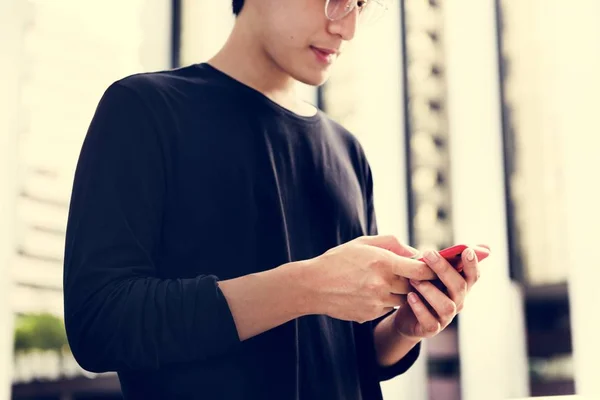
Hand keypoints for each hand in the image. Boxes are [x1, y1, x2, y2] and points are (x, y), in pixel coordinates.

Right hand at [306, 235, 436, 323]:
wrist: (312, 286)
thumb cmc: (338, 260)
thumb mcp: (363, 243)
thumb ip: (392, 244)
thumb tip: (415, 253)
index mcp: (383, 262)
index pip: (421, 270)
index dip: (429, 269)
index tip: (430, 267)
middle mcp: (382, 284)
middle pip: (414, 287)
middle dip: (415, 281)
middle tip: (410, 275)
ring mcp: (376, 302)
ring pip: (402, 300)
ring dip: (400, 292)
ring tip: (384, 282)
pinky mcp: (370, 315)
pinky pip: (387, 308)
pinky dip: (385, 301)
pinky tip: (368, 293)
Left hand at [392, 246, 484, 338]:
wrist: (405, 317)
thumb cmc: (421, 289)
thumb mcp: (431, 274)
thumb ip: (442, 260)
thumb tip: (455, 243)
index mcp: (459, 287)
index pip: (473, 276)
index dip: (472, 264)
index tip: (466, 250)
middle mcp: (457, 302)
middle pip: (460, 286)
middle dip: (444, 269)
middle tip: (428, 253)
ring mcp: (445, 317)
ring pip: (447, 306)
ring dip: (430, 290)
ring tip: (414, 279)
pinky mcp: (431, 329)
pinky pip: (430, 321)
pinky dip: (420, 308)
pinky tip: (410, 296)